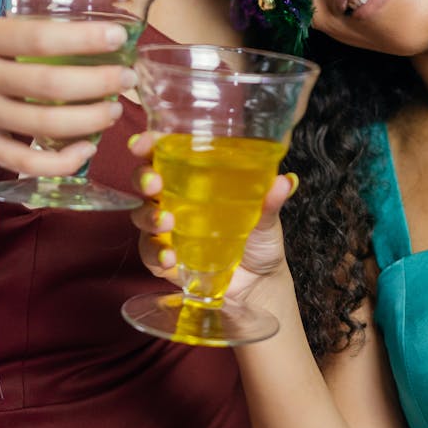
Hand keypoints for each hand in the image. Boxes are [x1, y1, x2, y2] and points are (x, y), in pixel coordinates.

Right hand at [0, 14, 135, 174]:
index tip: (118, 36)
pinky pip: (24, 160)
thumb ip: (13, 30)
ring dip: (88, 121)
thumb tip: (74, 33)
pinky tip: (84, 148)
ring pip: (43, 126)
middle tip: (128, 79)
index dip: (83, 39)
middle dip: (98, 84)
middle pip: (50, 86)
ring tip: (113, 110)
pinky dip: (61, 160)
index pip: (39, 37)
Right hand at [128, 131, 296, 303]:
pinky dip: (156, 255)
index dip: (148, 143)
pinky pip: (150, 254)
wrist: (258, 285)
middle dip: (143, 177)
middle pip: (145, 180)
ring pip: (142, 216)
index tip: (142, 143)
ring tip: (166, 222)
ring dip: (148, 216)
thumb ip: (271, 202)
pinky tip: (170, 258)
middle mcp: (175, 199)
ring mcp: (167, 230)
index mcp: (195, 178)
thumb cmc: (259, 239)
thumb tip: (285, 181)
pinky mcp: (165, 259)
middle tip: (154, 183)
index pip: (165, 153)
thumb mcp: (267, 218)